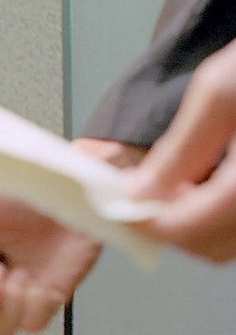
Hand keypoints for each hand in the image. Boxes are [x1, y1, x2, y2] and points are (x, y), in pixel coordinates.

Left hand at [127, 39, 235, 261]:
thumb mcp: (219, 94)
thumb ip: (179, 150)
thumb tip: (141, 192)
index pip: (187, 228)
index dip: (145, 221)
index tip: (116, 204)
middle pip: (211, 246)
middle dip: (169, 225)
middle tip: (142, 192)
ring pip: (230, 241)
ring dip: (194, 223)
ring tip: (172, 183)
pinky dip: (219, 214)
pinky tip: (205, 182)